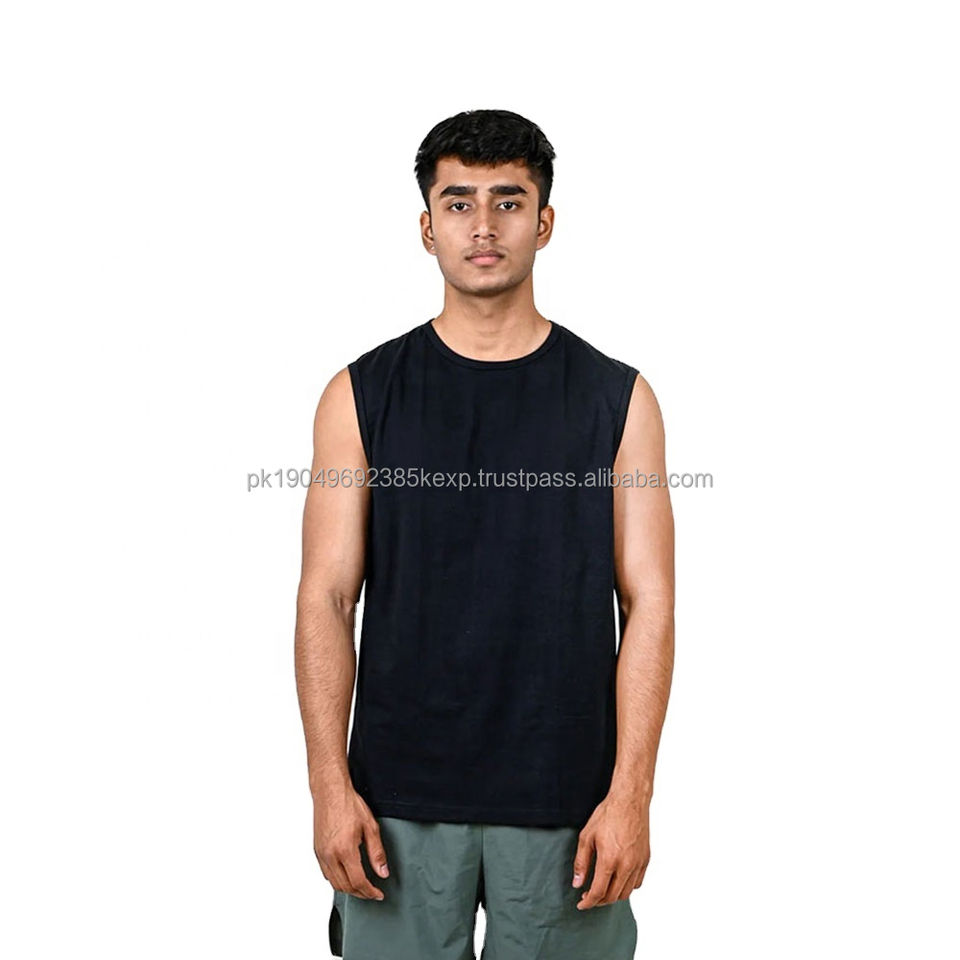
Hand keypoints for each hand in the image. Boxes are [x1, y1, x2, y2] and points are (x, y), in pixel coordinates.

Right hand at [313, 781, 389, 900]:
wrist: (330, 792)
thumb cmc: (348, 804)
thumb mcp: (370, 826)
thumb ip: (377, 852)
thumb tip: (382, 872)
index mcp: (344, 850)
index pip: (358, 882)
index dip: (370, 892)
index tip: (378, 894)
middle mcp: (330, 855)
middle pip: (345, 887)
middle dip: (360, 894)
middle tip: (372, 893)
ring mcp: (321, 854)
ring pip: (334, 883)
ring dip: (348, 889)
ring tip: (361, 887)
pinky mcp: (317, 850)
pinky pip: (326, 873)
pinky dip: (337, 880)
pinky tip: (346, 876)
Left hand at [572, 791, 649, 909]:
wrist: (629, 801)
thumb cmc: (607, 815)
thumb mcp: (587, 837)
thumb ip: (581, 862)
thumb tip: (577, 883)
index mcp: (609, 860)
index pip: (598, 892)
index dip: (588, 902)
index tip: (581, 904)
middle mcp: (626, 865)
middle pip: (613, 896)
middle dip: (599, 901)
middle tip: (589, 897)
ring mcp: (638, 863)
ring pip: (626, 893)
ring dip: (613, 896)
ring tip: (602, 890)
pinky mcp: (646, 859)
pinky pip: (637, 883)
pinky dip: (626, 887)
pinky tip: (617, 880)